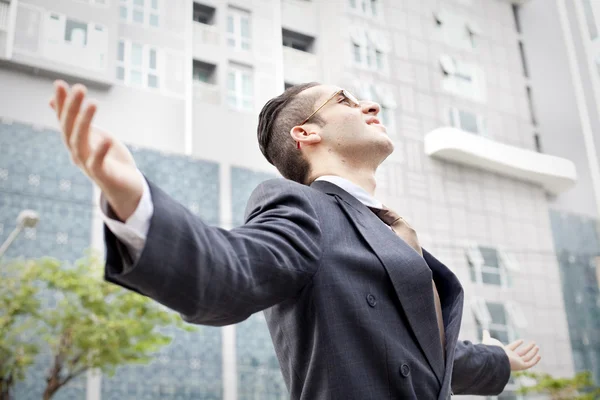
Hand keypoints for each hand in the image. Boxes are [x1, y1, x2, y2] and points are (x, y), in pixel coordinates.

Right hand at [50, 80, 142, 220]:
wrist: (126, 188)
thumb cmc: (110, 159)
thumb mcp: (93, 135)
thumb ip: (77, 120)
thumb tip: (52, 100)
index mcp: (75, 142)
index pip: (65, 119)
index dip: (62, 103)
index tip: (60, 83)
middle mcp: (77, 152)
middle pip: (70, 128)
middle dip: (72, 108)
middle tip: (79, 88)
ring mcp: (87, 165)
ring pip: (80, 143)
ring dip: (85, 123)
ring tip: (93, 104)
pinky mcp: (102, 175)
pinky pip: (97, 163)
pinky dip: (100, 151)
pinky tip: (107, 139)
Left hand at [482, 330, 540, 370]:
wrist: (494, 358)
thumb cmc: (491, 350)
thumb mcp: (488, 340)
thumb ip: (486, 336)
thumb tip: (484, 330)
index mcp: (505, 352)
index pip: (512, 348)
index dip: (517, 343)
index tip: (522, 340)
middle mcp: (511, 358)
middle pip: (521, 353)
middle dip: (527, 348)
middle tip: (533, 342)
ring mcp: (516, 362)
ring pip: (527, 357)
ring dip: (532, 352)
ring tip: (537, 346)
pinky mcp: (521, 366)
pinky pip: (530, 364)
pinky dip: (535, 360)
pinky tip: (539, 355)